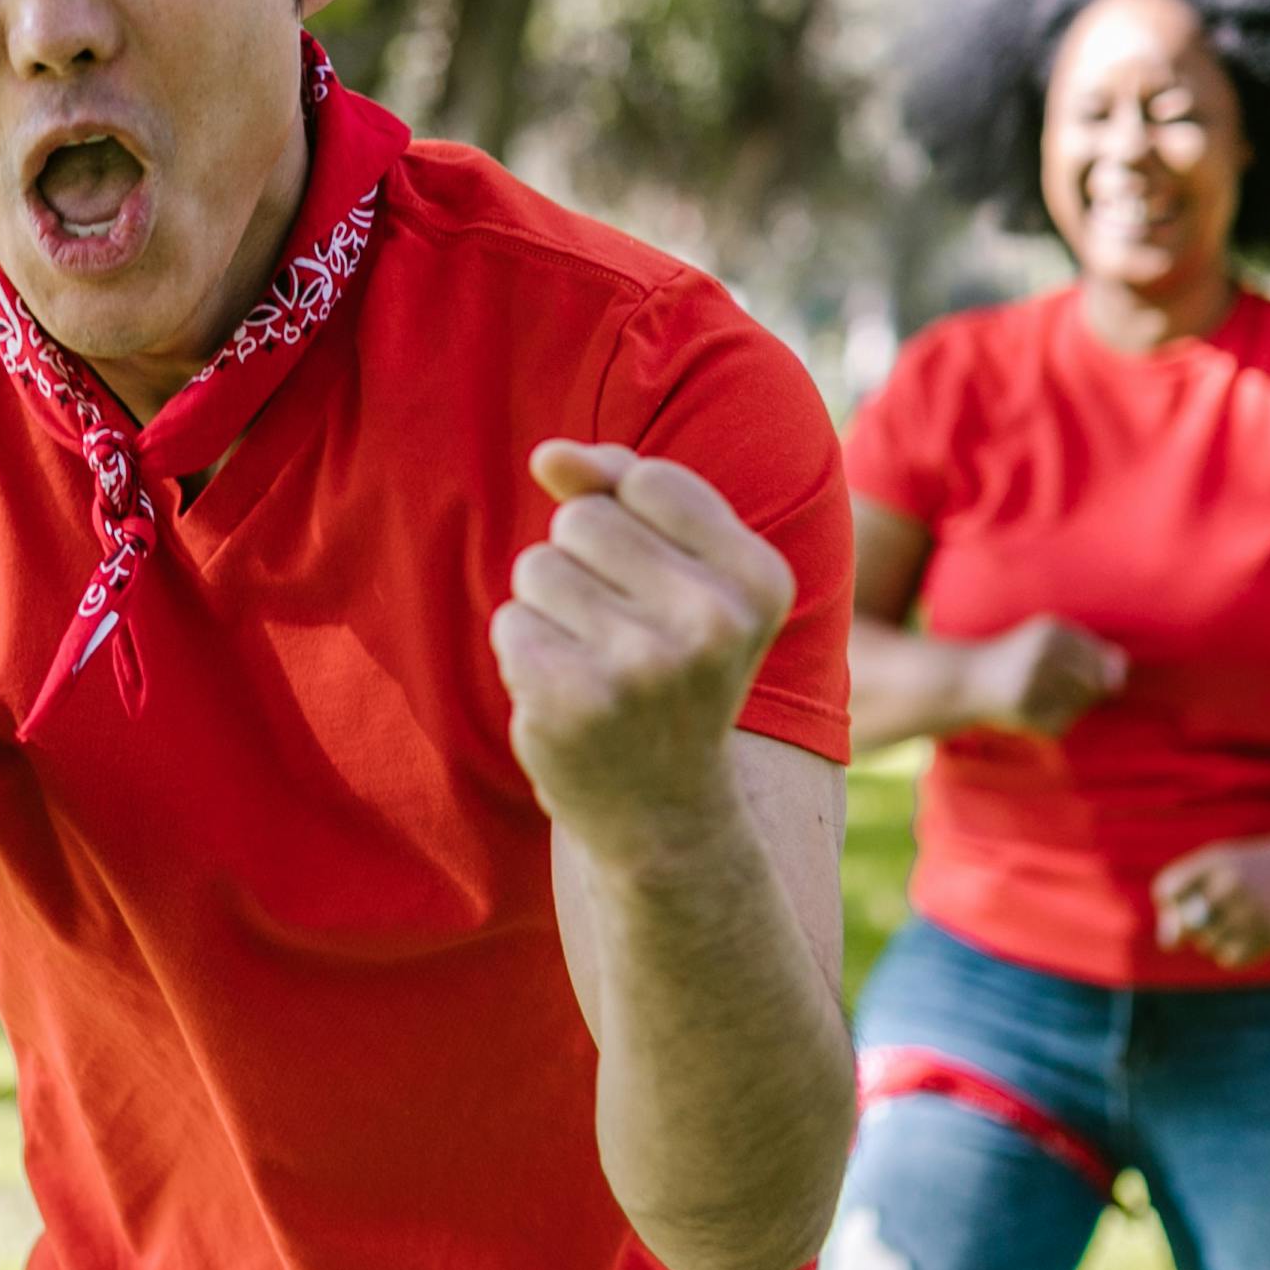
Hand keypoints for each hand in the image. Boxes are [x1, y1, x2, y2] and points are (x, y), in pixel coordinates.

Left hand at [496, 442, 797, 840]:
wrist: (665, 814)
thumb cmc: (672, 670)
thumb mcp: (682, 575)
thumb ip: (620, 491)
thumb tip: (546, 455)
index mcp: (759, 579)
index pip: (647, 480)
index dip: (626, 520)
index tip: (656, 584)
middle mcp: (712, 621)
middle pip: (581, 520)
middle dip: (580, 563)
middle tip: (620, 633)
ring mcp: (642, 667)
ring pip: (538, 568)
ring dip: (548, 609)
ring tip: (594, 662)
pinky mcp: (574, 702)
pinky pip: (511, 623)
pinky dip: (525, 653)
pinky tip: (568, 697)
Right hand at [962, 615, 1126, 737]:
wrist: (965, 680)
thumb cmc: (1018, 659)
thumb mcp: (1053, 644)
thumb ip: (1092, 654)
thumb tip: (1122, 677)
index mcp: (1052, 630)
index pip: (1102, 659)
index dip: (1091, 672)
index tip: (1060, 670)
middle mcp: (1043, 653)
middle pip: (1094, 683)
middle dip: (1081, 692)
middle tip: (1047, 687)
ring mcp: (1032, 682)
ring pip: (1080, 704)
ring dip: (1068, 707)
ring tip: (1039, 698)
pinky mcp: (1023, 710)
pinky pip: (1061, 723)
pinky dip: (1054, 722)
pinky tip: (1030, 712)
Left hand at [1153, 835, 1269, 965]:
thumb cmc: (1256, 871)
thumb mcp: (1219, 867)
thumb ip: (1185, 897)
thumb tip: (1167, 944)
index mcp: (1214, 862)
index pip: (1166, 890)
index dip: (1171, 901)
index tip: (1191, 895)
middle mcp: (1231, 885)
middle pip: (1184, 925)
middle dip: (1190, 927)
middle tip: (1213, 914)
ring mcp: (1252, 912)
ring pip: (1206, 945)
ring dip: (1213, 939)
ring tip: (1236, 921)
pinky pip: (1229, 959)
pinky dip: (1231, 952)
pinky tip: (1247, 935)